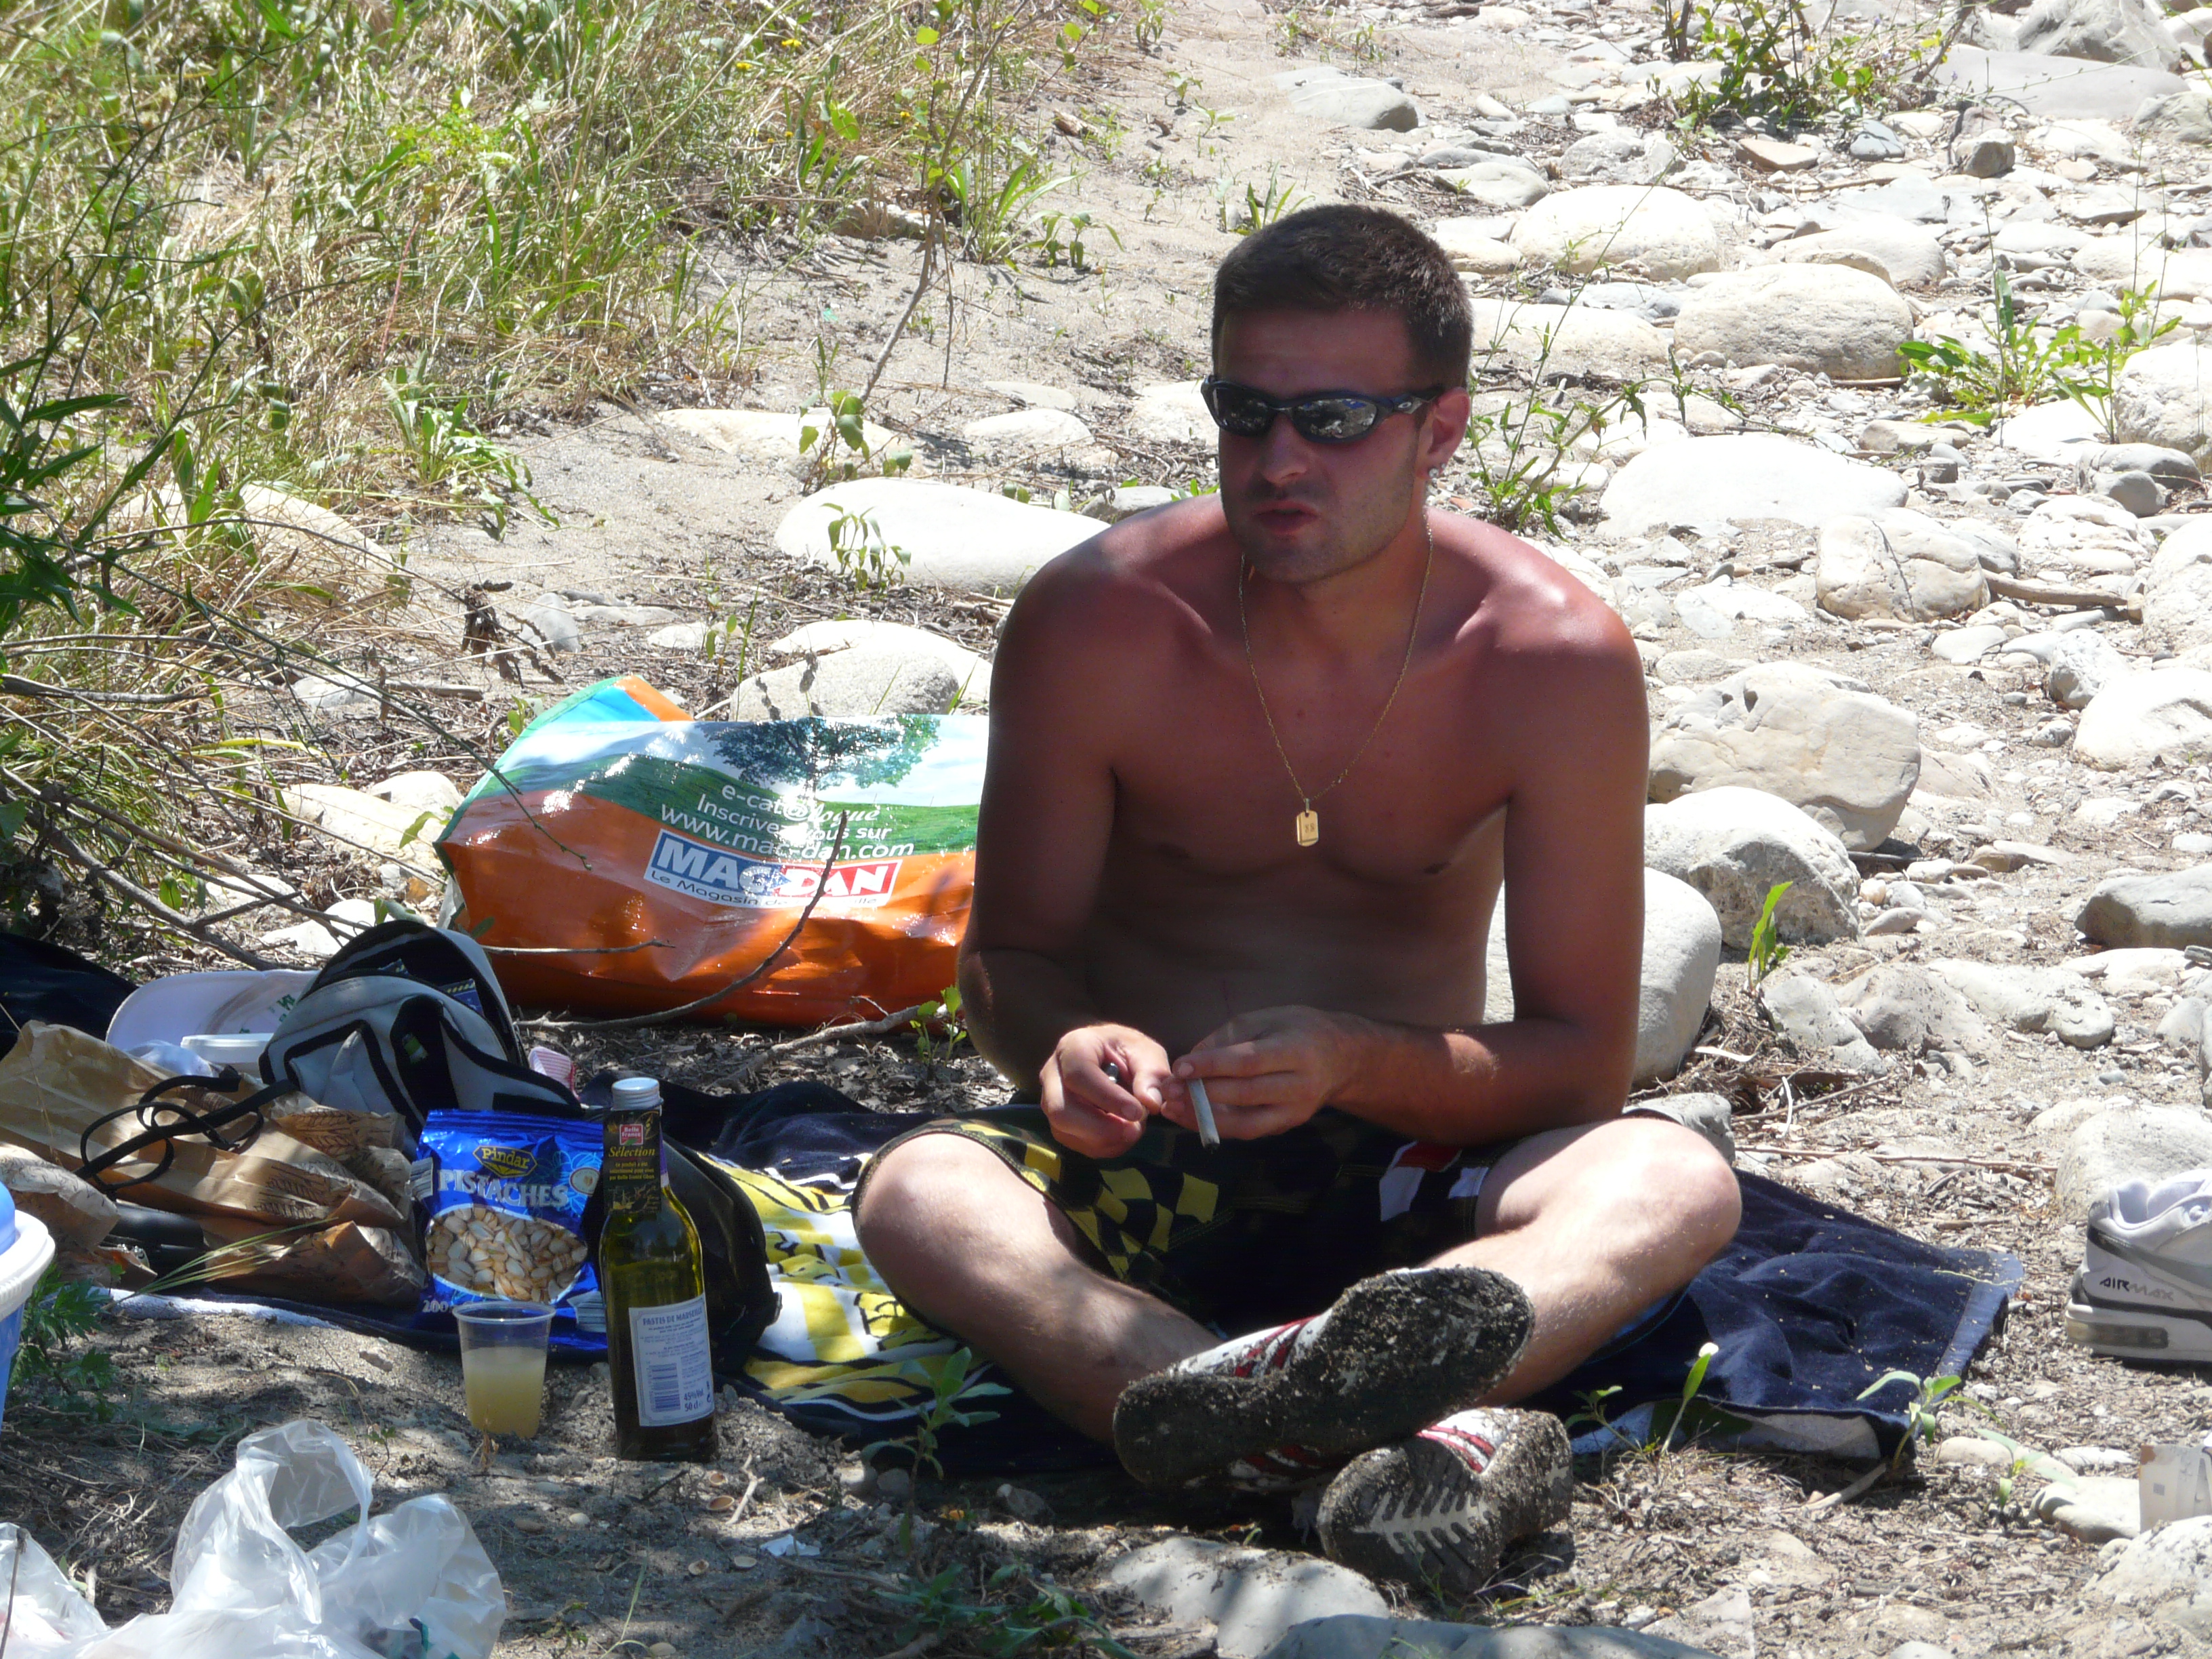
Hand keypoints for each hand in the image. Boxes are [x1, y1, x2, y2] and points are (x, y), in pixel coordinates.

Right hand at [1041, 1024, 1176, 1157]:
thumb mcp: (1147, 1053)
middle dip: (1100, 1128)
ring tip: (1133, 1130)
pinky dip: (1102, 1147)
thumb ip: (1152, 1074)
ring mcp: (1050, 1099)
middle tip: (1134, 1130)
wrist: (1114, 1058)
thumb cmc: (1128, 1051)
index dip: (1108, 1098)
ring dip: (1104, 1140)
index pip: (1079, 1075)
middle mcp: (1053, 1073)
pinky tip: (1121, 1135)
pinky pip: (1073, 1142)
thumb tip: (1150, 1102)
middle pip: (1061, 1110)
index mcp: (1074, 1047)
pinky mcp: (1057, 1121)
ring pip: (1065, 1131)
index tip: (1137, 1112)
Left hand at [1170, 1006, 1358, 1139]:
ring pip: (1245, 1123)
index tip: (1180, 1067)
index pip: (1249, 1062)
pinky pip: (1248, 1131)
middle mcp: (1299, 1085)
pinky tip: (1192, 1116)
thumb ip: (1227, 1037)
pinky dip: (1217, 1127)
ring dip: (1204, 1119)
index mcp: (1296, 1050)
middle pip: (1245, 1094)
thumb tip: (1190, 1061)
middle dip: (1202, 1094)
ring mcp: (1295, 1112)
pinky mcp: (1287, 1126)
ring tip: (1173, 1109)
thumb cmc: (1297, 1030)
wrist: (1341, 1058)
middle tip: (1169, 1090)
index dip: (1212, 1066)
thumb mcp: (1265, 1018)